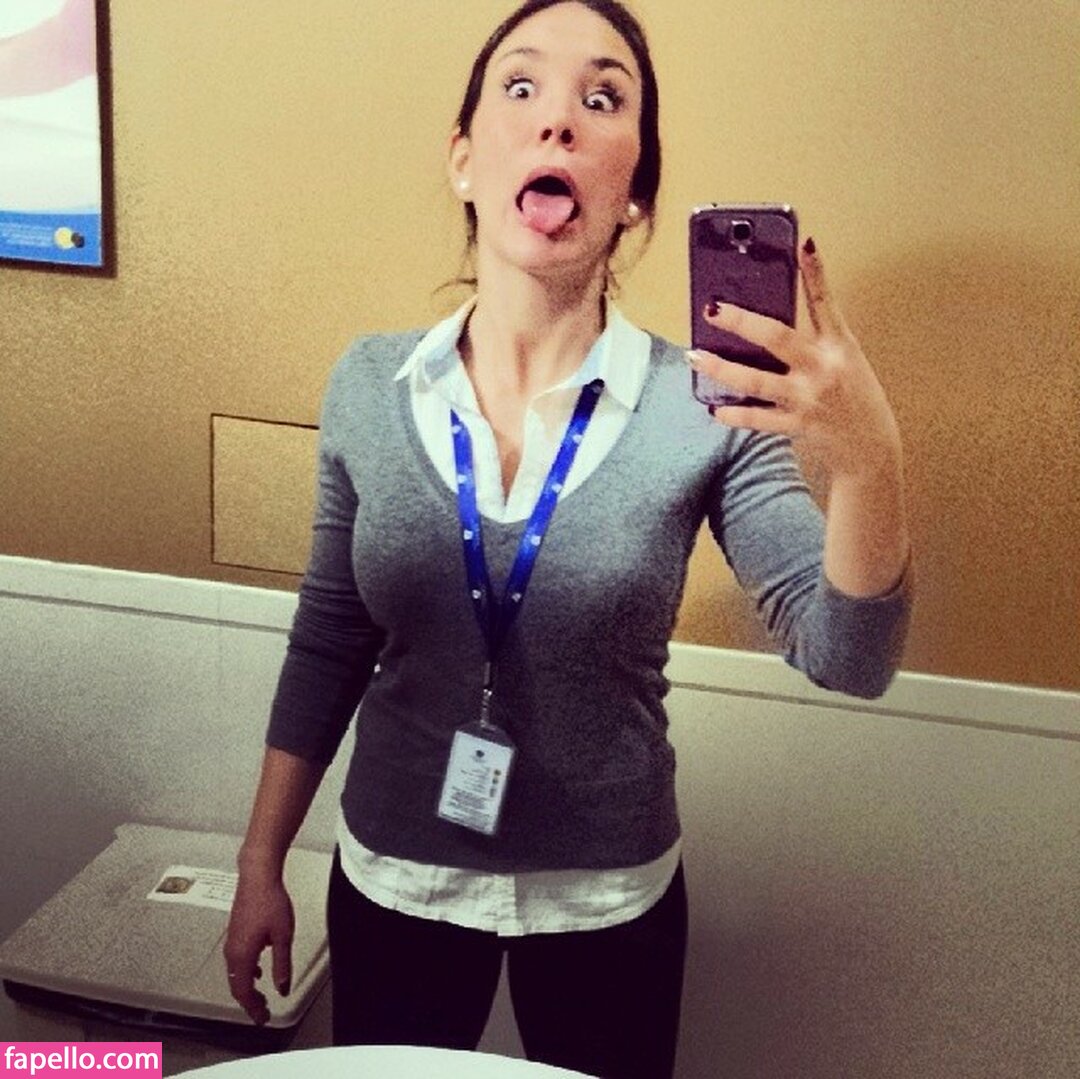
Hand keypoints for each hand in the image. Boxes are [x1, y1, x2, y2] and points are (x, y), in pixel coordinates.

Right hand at [223, 870, 294, 1025]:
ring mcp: (232, 940)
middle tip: (262, 1012)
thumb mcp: (283, 936)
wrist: (258, 876)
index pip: (243, 992)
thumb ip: (282, 964)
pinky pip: (236, 961)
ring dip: (247, 988)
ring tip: (261, 995)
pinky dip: (245, 973)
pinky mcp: (235, 931)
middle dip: (249, 1002)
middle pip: (236, 986)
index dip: (252, 1008)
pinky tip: (257, 970)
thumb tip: (282, 987)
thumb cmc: (270, 901)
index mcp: (242, 955)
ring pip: (234, 974)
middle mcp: (232, 950)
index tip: (262, 1018)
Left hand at [689, 238, 901, 482]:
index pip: (825, 302)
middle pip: (777, 337)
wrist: (871, 449)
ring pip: (756, 381)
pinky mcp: (797, 425)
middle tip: (712, 309)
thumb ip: (815, 341)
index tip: (803, 244)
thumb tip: (766, 322)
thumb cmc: (856, 398)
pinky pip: (757, 419)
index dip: (816, 273)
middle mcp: (823, 368)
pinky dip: (734, 414)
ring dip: (721, 368)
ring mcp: (808, 398)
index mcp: (839, 346)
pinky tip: (714, 409)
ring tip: (695, 355)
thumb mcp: (845, 361)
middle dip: (741, 321)